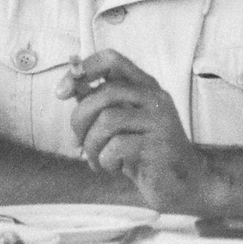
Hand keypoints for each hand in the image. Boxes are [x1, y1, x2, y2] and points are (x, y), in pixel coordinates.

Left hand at [55, 49, 215, 211]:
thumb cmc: (144, 152)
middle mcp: (155, 97)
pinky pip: (117, 146)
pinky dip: (105, 160)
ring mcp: (159, 120)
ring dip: (91, 145)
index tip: (61, 92)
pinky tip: (113, 167)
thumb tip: (69, 84)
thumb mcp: (120, 123)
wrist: (181, 184)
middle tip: (79, 142)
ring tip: (96, 159)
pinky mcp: (159, 146)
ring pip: (107, 120)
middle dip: (80, 120)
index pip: (112, 59)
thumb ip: (98, 102)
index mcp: (145, 86)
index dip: (83, 70)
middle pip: (104, 93)